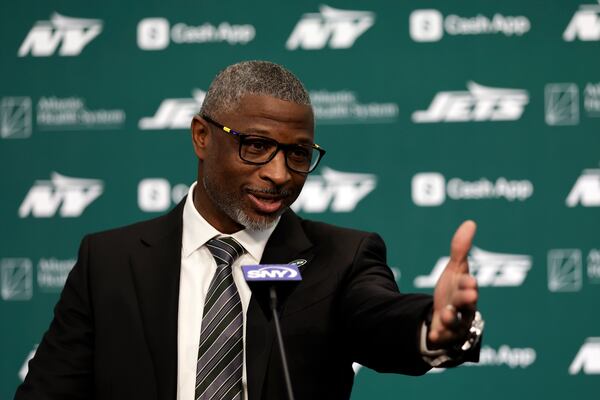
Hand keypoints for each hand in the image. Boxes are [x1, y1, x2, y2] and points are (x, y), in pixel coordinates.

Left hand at [428, 220, 477, 346]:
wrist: (446, 318)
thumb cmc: (455, 291)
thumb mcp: (455, 270)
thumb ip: (460, 249)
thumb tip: (470, 222)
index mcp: (466, 290)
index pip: (468, 286)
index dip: (468, 284)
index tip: (469, 280)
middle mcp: (464, 309)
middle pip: (466, 304)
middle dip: (466, 299)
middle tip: (470, 295)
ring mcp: (455, 324)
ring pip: (456, 323)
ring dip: (451, 318)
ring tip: (445, 313)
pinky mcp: (444, 335)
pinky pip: (442, 337)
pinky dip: (439, 335)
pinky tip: (433, 334)